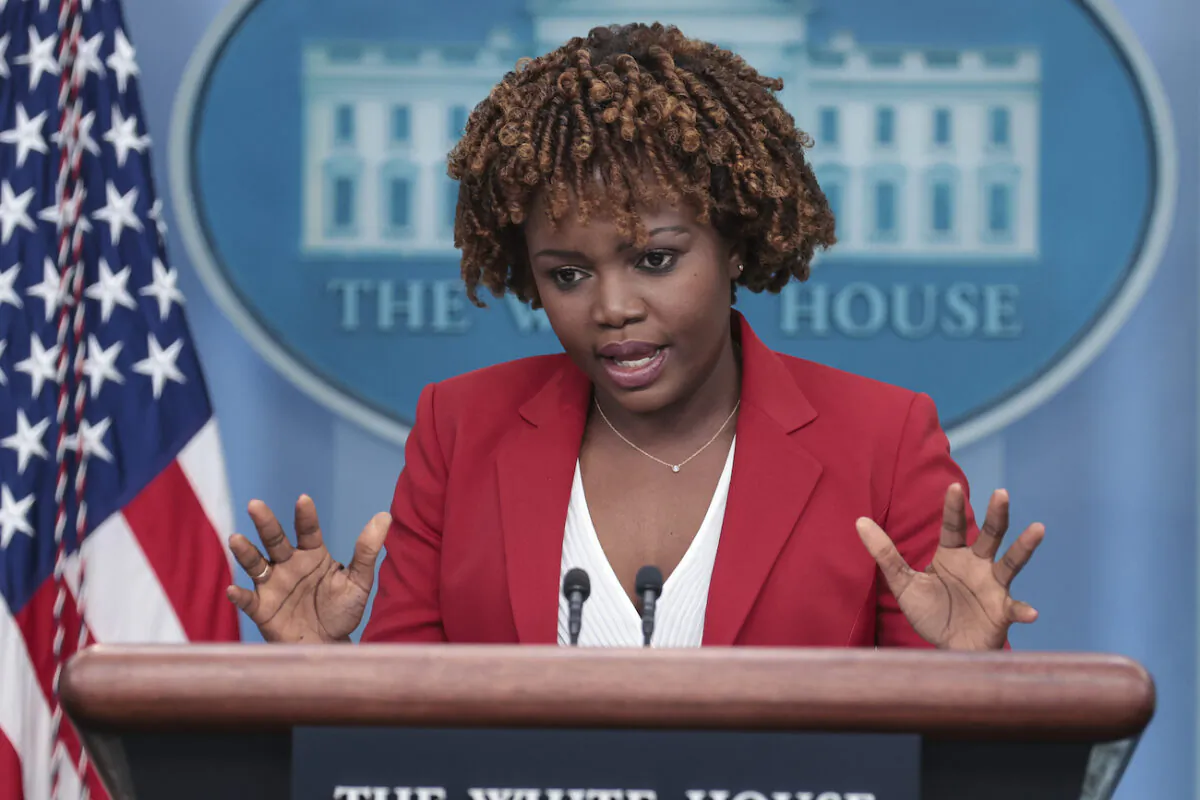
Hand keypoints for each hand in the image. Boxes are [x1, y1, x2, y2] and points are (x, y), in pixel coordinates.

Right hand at [226, 495, 390, 643]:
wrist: (329, 646)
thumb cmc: (342, 611)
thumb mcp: (359, 581)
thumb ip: (367, 551)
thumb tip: (384, 516)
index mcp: (312, 555)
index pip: (308, 531)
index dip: (305, 516)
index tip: (304, 499)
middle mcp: (288, 565)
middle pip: (275, 540)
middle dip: (265, 523)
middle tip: (255, 504)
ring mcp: (272, 585)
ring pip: (256, 564)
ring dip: (245, 552)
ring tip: (236, 539)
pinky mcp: (262, 609)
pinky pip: (248, 600)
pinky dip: (239, 595)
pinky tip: (233, 590)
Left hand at [855, 483, 1043, 650]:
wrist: (947, 649)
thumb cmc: (930, 612)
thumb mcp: (903, 583)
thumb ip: (884, 554)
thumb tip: (859, 521)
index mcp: (953, 556)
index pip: (953, 527)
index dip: (953, 508)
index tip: (953, 486)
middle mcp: (977, 565)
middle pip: (990, 535)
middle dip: (996, 514)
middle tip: (1001, 493)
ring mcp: (993, 587)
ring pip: (1011, 563)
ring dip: (1024, 547)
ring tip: (1037, 529)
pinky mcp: (1002, 612)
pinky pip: (1015, 609)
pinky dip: (1024, 610)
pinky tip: (1031, 612)